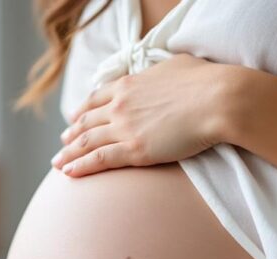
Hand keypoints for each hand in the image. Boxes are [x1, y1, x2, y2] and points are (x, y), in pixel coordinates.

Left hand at [52, 54, 232, 176]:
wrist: (219, 100)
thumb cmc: (206, 81)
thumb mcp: (176, 66)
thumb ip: (159, 74)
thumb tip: (162, 76)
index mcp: (129, 84)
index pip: (97, 98)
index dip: (82, 110)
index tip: (74, 118)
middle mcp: (120, 105)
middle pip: (87, 121)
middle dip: (72, 133)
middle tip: (63, 143)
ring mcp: (125, 128)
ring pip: (87, 142)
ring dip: (69, 153)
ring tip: (58, 163)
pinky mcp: (134, 150)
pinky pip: (99, 160)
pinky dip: (80, 167)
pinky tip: (68, 174)